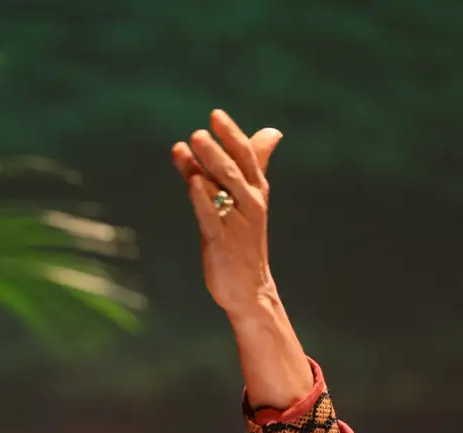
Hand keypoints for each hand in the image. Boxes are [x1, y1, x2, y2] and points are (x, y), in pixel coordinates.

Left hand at [171, 109, 283, 317]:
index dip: (231, 134)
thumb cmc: (243, 240)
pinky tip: (191, 182)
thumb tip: (271, 131)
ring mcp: (237, 223)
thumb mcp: (244, 201)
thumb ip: (240, 167)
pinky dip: (202, 198)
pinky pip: (211, 216)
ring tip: (191, 143)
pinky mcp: (221, 243)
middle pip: (234, 168)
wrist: (249, 287)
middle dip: (217, 147)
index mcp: (256, 190)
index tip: (215, 114)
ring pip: (222, 188)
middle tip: (199, 130)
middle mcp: (250, 203)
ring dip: (207, 164)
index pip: (246, 156)